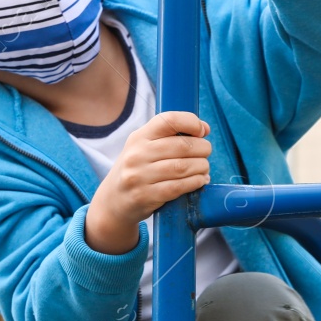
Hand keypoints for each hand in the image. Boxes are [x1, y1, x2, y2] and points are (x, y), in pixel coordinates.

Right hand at [84, 111, 211, 254]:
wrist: (113, 201)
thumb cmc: (137, 170)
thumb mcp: (143, 147)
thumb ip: (169, 137)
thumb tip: (204, 128)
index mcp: (139, 137)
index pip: (168, 120)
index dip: (191, 122)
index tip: (202, 130)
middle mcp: (137, 154)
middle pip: (181, 146)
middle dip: (202, 148)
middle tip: (206, 153)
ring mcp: (139, 176)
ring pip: (182, 167)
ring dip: (201, 167)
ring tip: (204, 168)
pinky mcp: (145, 196)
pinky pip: (178, 187)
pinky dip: (195, 182)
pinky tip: (200, 180)